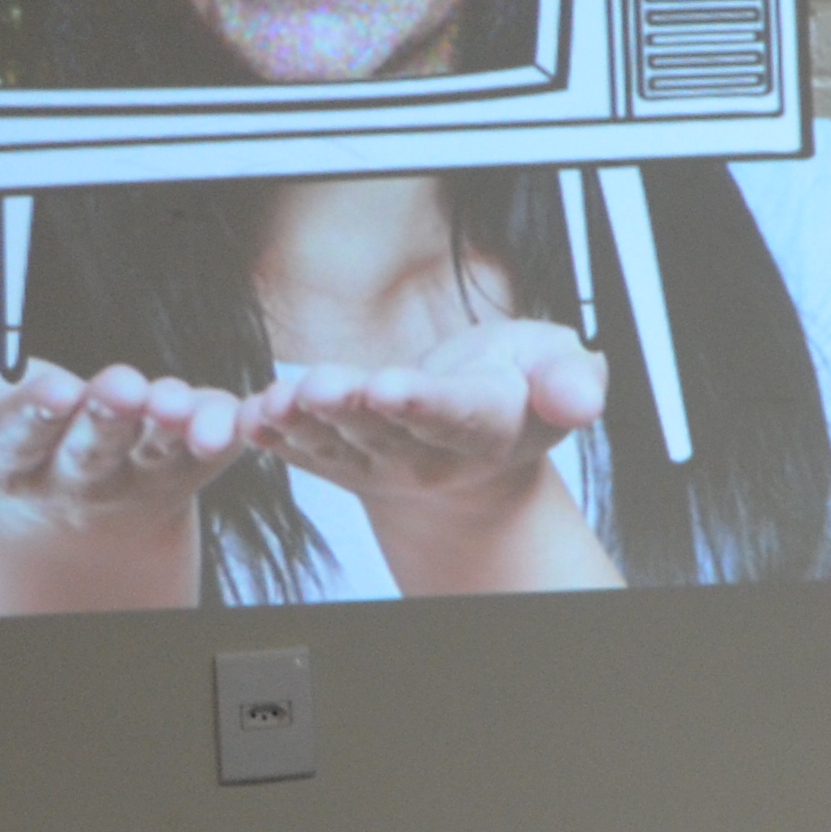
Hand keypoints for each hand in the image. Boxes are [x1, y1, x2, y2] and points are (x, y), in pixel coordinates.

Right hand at [0, 355, 251, 526]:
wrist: (86, 501)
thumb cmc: (26, 429)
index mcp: (15, 459)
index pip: (17, 440)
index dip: (33, 417)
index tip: (51, 390)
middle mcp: (79, 472)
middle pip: (92, 446)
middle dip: (106, 416)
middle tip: (119, 386)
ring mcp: (140, 470)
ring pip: (156, 448)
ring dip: (168, 423)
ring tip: (173, 398)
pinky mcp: (196, 462)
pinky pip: (216, 449)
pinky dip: (227, 430)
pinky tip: (238, 413)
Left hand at [248, 319, 621, 594]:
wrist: (475, 442)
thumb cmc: (517, 387)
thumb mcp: (561, 367)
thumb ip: (573, 379)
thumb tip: (579, 399)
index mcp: (487, 425)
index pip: (453, 414)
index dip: (421, 402)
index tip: (391, 387)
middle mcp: (429, 454)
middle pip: (385, 431)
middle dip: (350, 406)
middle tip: (321, 386)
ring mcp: (378, 464)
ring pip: (337, 443)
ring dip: (304, 421)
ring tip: (280, 399)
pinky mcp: (337, 461)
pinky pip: (302, 452)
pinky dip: (274, 437)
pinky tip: (251, 418)